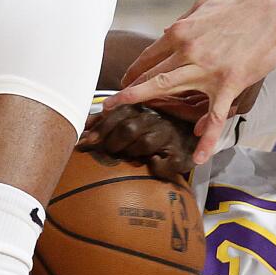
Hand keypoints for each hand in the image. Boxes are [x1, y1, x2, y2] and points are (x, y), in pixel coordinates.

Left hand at [77, 104, 195, 181]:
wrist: (192, 137)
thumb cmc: (157, 130)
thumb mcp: (134, 119)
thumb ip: (108, 121)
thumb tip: (83, 126)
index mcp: (143, 109)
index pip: (119, 113)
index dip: (101, 127)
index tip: (86, 140)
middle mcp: (157, 119)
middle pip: (129, 127)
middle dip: (112, 142)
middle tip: (106, 151)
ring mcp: (169, 136)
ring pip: (144, 142)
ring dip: (130, 152)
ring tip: (127, 157)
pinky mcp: (181, 154)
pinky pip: (165, 162)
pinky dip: (156, 165)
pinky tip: (152, 163)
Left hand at [108, 0, 275, 164]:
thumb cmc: (245, 2)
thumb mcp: (207, 4)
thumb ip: (186, 20)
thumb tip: (170, 30)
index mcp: (181, 31)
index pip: (149, 55)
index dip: (134, 71)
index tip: (126, 82)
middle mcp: (188, 51)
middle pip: (150, 75)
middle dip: (127, 92)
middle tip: (110, 105)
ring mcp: (207, 70)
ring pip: (168, 91)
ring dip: (143, 104)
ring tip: (127, 121)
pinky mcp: (230, 83)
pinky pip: (215, 116)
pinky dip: (206, 138)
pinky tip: (199, 157)